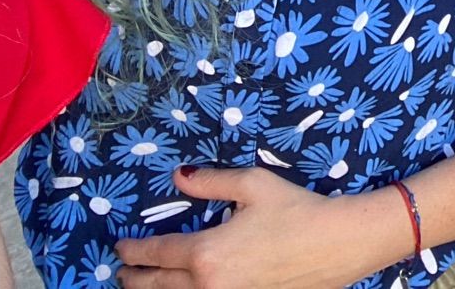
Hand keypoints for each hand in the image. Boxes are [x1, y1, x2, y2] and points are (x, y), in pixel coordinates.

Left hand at [115, 165, 387, 288]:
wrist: (335, 244)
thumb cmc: (295, 210)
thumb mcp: (252, 186)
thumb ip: (210, 181)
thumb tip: (179, 176)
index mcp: (206, 253)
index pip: (156, 254)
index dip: (133, 252)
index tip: (119, 249)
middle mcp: (209, 285)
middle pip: (158, 286)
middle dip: (135, 278)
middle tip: (122, 271)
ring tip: (142, 286)